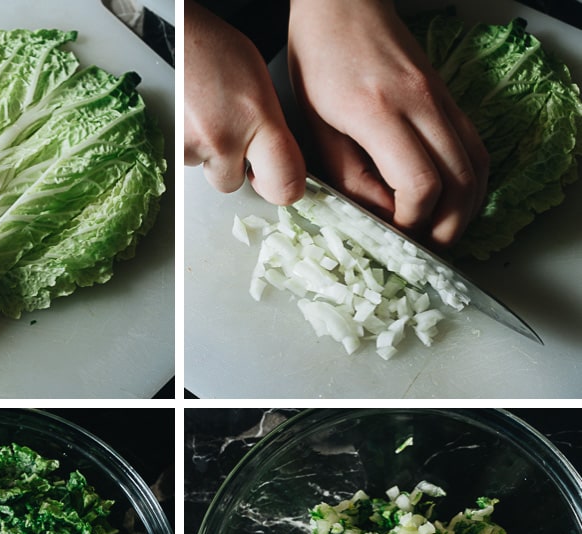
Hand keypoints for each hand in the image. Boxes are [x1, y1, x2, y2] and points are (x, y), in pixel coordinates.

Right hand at [184, 1, 305, 205]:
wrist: (174, 37)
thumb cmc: (213, 50)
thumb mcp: (259, 85)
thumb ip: (271, 129)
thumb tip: (277, 158)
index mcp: (258, 120)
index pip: (285, 183)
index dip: (283, 189)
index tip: (282, 185)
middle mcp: (225, 139)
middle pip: (234, 184)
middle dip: (233, 168)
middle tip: (231, 137)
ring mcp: (195, 147)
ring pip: (208, 172)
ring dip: (209, 154)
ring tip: (207, 117)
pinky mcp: (171, 149)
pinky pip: (187, 162)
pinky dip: (190, 146)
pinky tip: (192, 119)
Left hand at [288, 0, 488, 246]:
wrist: (342, 3)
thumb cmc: (319, 61)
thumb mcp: (315, 127)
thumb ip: (346, 176)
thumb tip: (379, 217)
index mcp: (378, 113)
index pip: (419, 184)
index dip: (412, 221)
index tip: (394, 235)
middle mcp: (420, 104)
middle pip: (460, 182)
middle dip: (446, 227)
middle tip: (423, 248)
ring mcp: (441, 97)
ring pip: (477, 166)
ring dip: (465, 209)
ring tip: (439, 232)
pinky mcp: (448, 96)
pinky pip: (475, 146)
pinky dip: (470, 182)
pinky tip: (451, 199)